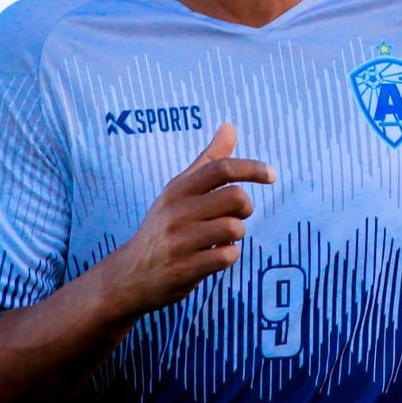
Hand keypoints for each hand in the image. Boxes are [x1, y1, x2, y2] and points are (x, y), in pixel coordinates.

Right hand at [119, 123, 275, 313]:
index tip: (271, 175)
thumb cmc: (163, 228)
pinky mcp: (185, 268)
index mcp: (178, 189)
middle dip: (246, 207)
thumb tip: (229, 127)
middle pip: (235, 197)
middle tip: (237, 215)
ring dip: (236, 234)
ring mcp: (180, 241)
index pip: (220, 168)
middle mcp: (177, 212)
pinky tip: (215, 256)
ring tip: (221, 238)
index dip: (251, 168)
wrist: (130, 275)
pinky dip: (229, 256)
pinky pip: (227, 256)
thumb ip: (208, 160)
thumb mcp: (179, 191)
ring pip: (235, 228)